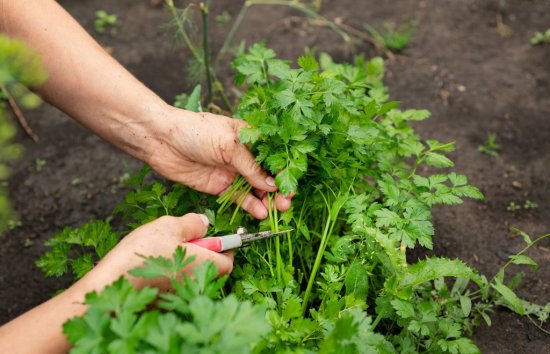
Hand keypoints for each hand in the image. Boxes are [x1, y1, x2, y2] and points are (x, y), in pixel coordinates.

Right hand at [80, 213, 232, 291]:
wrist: (110, 285)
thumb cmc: (141, 255)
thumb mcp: (168, 226)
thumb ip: (192, 223)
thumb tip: (205, 223)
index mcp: (205, 265)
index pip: (228, 260)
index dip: (224, 248)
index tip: (214, 238)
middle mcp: (198, 286)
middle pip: (211, 270)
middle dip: (203, 255)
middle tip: (184, 242)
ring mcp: (183, 298)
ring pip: (193, 279)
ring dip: (185, 266)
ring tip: (164, 254)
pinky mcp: (167, 305)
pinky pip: (177, 289)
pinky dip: (171, 278)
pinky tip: (153, 269)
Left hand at [146, 107, 291, 218]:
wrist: (161, 140)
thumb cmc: (195, 131)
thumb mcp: (228, 144)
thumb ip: (250, 166)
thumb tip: (271, 184)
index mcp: (250, 137)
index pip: (273, 156)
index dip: (284, 171)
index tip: (290, 186)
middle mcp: (244, 155)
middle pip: (267, 175)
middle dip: (278, 189)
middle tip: (285, 203)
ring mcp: (232, 172)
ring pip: (256, 189)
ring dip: (267, 200)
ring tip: (275, 211)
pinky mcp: (220, 186)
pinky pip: (240, 199)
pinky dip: (251, 206)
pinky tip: (260, 212)